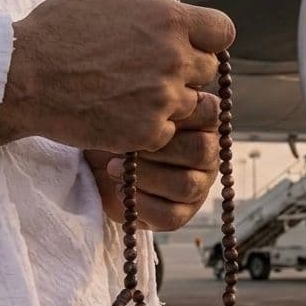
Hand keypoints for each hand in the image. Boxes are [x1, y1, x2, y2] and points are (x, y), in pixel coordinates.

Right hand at [0, 0, 233, 153]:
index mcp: (169, 19)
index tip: (187, 43)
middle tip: (146, 70)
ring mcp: (163, 99)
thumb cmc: (58, 28)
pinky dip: (149, 127)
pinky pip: (168, 132)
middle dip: (185, 69)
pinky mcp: (148, 133)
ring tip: (128, 93)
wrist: (22, 78)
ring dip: (167, 101)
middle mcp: (174, 58)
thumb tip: (181, 4)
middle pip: (207, 69)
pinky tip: (119, 113)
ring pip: (189, 104)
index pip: (223, 32)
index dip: (206, 38)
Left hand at [85, 92, 221, 230]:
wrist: (96, 156)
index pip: (210, 112)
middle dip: (157, 150)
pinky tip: (121, 190)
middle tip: (125, 147)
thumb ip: (151, 96)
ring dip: (146, 177)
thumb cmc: (117, 122)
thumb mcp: (132, 102)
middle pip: (201, 151)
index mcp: (204, 118)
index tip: (142, 115)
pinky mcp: (182, 212)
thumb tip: (157, 90)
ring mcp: (199, 184)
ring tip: (114, 168)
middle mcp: (209, 151)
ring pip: (186, 185)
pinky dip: (142, 204)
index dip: (176, 115)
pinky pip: (171, 215)